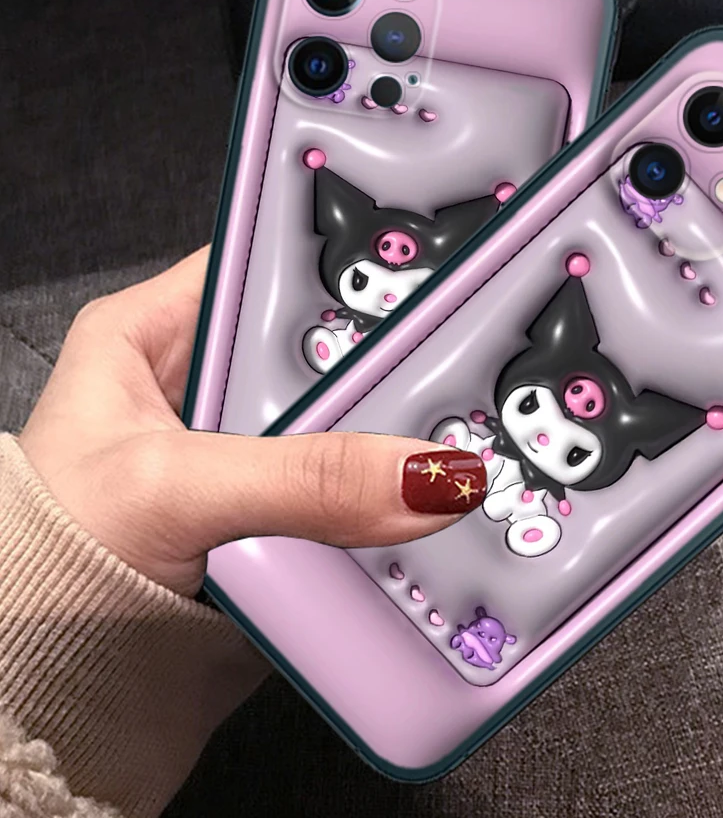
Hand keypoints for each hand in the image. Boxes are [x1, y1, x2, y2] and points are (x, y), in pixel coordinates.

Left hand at [18, 247, 484, 597]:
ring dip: (394, 434)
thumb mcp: (170, 489)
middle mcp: (211, 385)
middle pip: (323, 343)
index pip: (267, 262)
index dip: (343, 259)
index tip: (420, 268)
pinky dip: (388, 498)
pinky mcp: (281, 511)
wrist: (53, 684)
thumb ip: (300, 475)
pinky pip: (353, 488)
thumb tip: (426, 473)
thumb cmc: (43, 562)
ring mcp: (251, 451)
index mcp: (157, 333)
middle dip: (385, 357)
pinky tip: (425, 496)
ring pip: (348, 420)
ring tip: (456, 430)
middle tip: (459, 363)